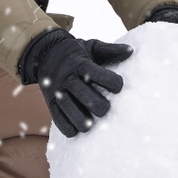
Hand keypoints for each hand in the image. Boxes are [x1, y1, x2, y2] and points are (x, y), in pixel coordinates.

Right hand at [18, 29, 134, 136]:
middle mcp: (67, 77)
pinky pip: (57, 117)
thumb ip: (110, 50)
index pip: (95, 73)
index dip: (110, 81)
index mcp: (79, 63)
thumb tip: (131, 50)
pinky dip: (66, 127)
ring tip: (91, 125)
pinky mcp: (50, 102)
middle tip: (105, 108)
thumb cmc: (76, 53)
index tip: (119, 86)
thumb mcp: (92, 47)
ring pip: (69, 108)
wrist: (46, 54)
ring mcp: (57, 90)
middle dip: (98, 104)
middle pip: (83, 94)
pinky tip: (76, 130)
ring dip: (81, 120)